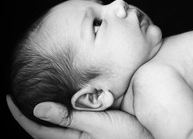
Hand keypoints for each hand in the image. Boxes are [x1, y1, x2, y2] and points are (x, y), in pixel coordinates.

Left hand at [7, 95, 152, 138]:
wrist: (145, 135)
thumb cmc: (124, 133)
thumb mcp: (97, 125)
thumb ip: (69, 117)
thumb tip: (37, 109)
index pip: (36, 128)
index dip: (19, 114)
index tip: (8, 97)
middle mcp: (73, 137)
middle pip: (41, 126)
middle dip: (26, 112)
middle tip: (18, 93)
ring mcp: (80, 133)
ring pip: (53, 122)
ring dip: (42, 109)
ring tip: (33, 94)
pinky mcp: (88, 127)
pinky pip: (67, 118)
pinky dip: (58, 108)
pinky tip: (59, 99)